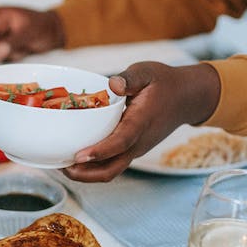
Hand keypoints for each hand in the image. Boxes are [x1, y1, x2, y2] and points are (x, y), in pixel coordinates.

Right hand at [0, 6, 64, 61]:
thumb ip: (11, 42)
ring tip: (22, 49)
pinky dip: (10, 56)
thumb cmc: (44, 28)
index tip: (1, 55)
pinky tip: (21, 51)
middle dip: (1, 51)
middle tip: (17, 50)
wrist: (55, 31)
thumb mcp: (28, 34)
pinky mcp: (3, 43)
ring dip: (7, 54)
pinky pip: (0, 55)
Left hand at [62, 62, 220, 182]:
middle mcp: (138, 142)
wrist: (186, 98)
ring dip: (87, 173)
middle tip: (60, 167)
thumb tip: (112, 84)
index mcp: (140, 123)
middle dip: (85, 173)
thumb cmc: (164, 83)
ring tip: (62, 166)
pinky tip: (76, 158)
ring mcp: (135, 149)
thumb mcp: (147, 72)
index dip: (99, 151)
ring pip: (110, 170)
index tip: (78, 156)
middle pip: (111, 169)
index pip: (120, 142)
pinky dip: (93, 166)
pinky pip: (112, 164)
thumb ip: (130, 78)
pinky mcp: (132, 149)